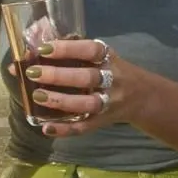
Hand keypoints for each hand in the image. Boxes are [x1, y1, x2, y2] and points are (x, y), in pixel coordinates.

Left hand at [21, 38, 144, 136]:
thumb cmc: (115, 71)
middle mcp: (113, 80)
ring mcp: (109, 102)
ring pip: (87, 104)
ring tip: (37, 97)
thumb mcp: (105, 57)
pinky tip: (46, 128)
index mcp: (111, 60)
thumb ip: (78, 52)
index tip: (43, 49)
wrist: (144, 97)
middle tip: (33, 73)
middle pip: (88, 78)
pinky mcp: (104, 121)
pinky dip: (65, 129)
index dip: (68, 49)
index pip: (91, 50)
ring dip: (61, 101)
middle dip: (58, 75)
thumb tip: (37, 47)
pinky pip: (85, 127)